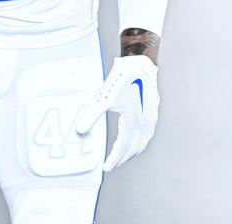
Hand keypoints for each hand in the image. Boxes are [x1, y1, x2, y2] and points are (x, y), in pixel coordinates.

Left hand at [74, 55, 159, 171]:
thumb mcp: (104, 98)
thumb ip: (91, 115)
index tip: (105, 168)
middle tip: (110, 166)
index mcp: (134, 122)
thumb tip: (79, 131)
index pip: (122, 148)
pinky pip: (146, 135)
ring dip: (131, 153)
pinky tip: (132, 141)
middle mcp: (145, 123)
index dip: (113, 160)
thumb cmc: (122, 80)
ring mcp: (151, 118)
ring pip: (142, 143)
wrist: (140, 63)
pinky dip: (138, 143)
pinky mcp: (152, 112)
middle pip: (133, 149)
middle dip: (121, 159)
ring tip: (120, 157)